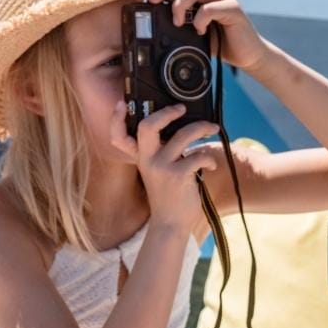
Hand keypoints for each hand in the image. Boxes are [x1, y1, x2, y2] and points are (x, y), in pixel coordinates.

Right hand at [110, 102, 220, 232]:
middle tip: (181, 108)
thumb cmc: (169, 194)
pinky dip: (209, 158)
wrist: (171, 223)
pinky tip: (212, 166)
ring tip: (212, 128)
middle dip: (168, 112)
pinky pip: (198, 155)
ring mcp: (162, 167)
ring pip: (184, 134)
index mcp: (140, 157)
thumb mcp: (158, 171)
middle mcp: (147, 160)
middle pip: (149, 126)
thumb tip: (183, 128)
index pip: (118, 136)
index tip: (121, 104)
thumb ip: (163, 152)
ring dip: (202, 128)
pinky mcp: (178, 175)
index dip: (115, 119)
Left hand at [147, 0, 271, 70]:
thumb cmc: (221, 42)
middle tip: (153, 2)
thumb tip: (153, 19)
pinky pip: (209, 8)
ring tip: (176, 22)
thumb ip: (181, 20)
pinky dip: (199, 19)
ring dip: (180, 5)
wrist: (248, 55)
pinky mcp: (233, 9)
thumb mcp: (195, 29)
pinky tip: (199, 30)